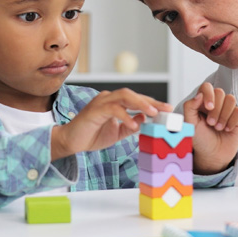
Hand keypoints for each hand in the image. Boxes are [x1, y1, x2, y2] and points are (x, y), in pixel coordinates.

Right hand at [51, 89, 171, 159]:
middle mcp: (108, 98)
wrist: (70, 142)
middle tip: (165, 109)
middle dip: (150, 101)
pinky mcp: (94, 110)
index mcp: (114, 103)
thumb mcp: (117, 133)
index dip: (153, 104)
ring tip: (152, 113)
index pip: (136, 100)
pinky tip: (133, 124)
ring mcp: (100, 102)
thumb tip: (144, 119)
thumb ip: (130, 126)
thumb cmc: (91, 135)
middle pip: (133, 94)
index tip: (167, 110)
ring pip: (124, 96)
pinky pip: (112, 109)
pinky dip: (124, 115)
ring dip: (140, 103)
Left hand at [183, 83, 237, 174]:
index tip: (208, 107)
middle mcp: (216, 103)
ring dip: (224, 115)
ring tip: (218, 127)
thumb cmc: (200, 139)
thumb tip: (199, 94)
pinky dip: (232, 121)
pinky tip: (227, 129)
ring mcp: (227, 109)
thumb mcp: (190, 124)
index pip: (207, 87)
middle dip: (216, 109)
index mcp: (202, 102)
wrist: (212, 155)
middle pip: (220, 92)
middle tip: (211, 123)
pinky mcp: (237, 117)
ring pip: (231, 99)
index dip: (209, 94)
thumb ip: (190, 107)